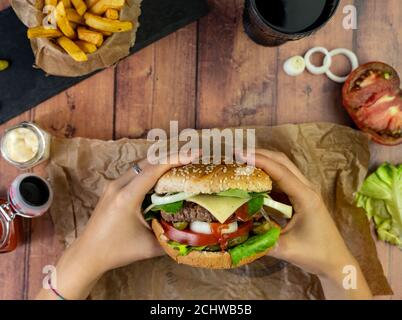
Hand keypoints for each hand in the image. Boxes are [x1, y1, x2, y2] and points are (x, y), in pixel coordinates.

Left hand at [36, 152, 196, 299]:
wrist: (88, 254)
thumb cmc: (117, 251)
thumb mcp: (149, 247)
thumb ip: (172, 238)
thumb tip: (193, 232)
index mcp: (126, 197)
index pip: (154, 170)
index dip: (175, 159)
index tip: (194, 154)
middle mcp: (118, 186)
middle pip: (148, 162)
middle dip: (171, 156)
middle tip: (192, 156)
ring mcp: (113, 185)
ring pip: (141, 165)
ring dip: (161, 162)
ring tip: (181, 163)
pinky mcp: (112, 189)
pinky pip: (135, 173)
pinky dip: (151, 171)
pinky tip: (162, 176)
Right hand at [242, 149, 371, 299]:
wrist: (336, 261)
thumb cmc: (315, 254)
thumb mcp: (286, 250)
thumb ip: (262, 241)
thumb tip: (237, 235)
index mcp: (306, 197)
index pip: (280, 172)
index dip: (260, 161)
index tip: (240, 154)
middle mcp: (307, 189)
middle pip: (283, 162)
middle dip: (260, 154)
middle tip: (238, 154)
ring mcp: (306, 191)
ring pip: (284, 167)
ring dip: (265, 161)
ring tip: (243, 162)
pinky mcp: (302, 197)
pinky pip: (284, 179)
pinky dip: (268, 174)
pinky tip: (254, 178)